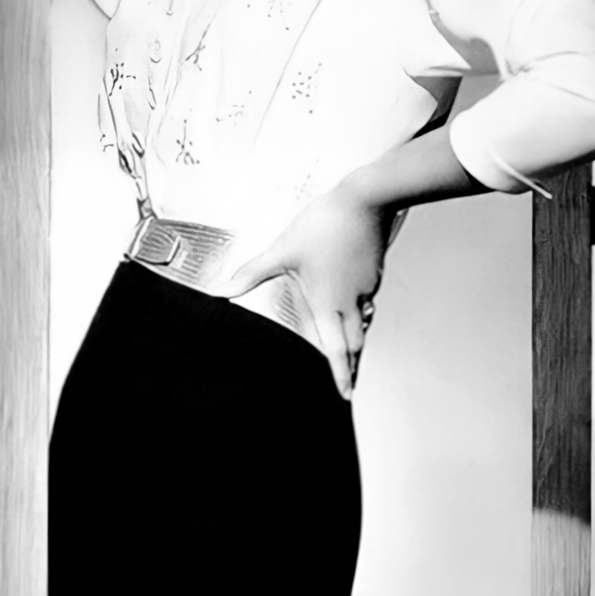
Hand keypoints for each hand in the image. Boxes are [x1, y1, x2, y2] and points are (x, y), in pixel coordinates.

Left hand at [226, 186, 390, 399]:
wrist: (365, 200)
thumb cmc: (325, 224)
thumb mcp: (282, 250)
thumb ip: (251, 273)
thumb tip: (221, 291)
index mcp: (329, 302)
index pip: (337, 349)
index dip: (342, 374)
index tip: (346, 395)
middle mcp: (350, 301)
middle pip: (355, 343)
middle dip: (353, 365)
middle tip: (351, 382)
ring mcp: (366, 286)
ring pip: (363, 321)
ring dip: (357, 339)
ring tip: (351, 349)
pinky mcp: (374, 271)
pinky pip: (367, 299)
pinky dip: (360, 310)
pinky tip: (353, 303)